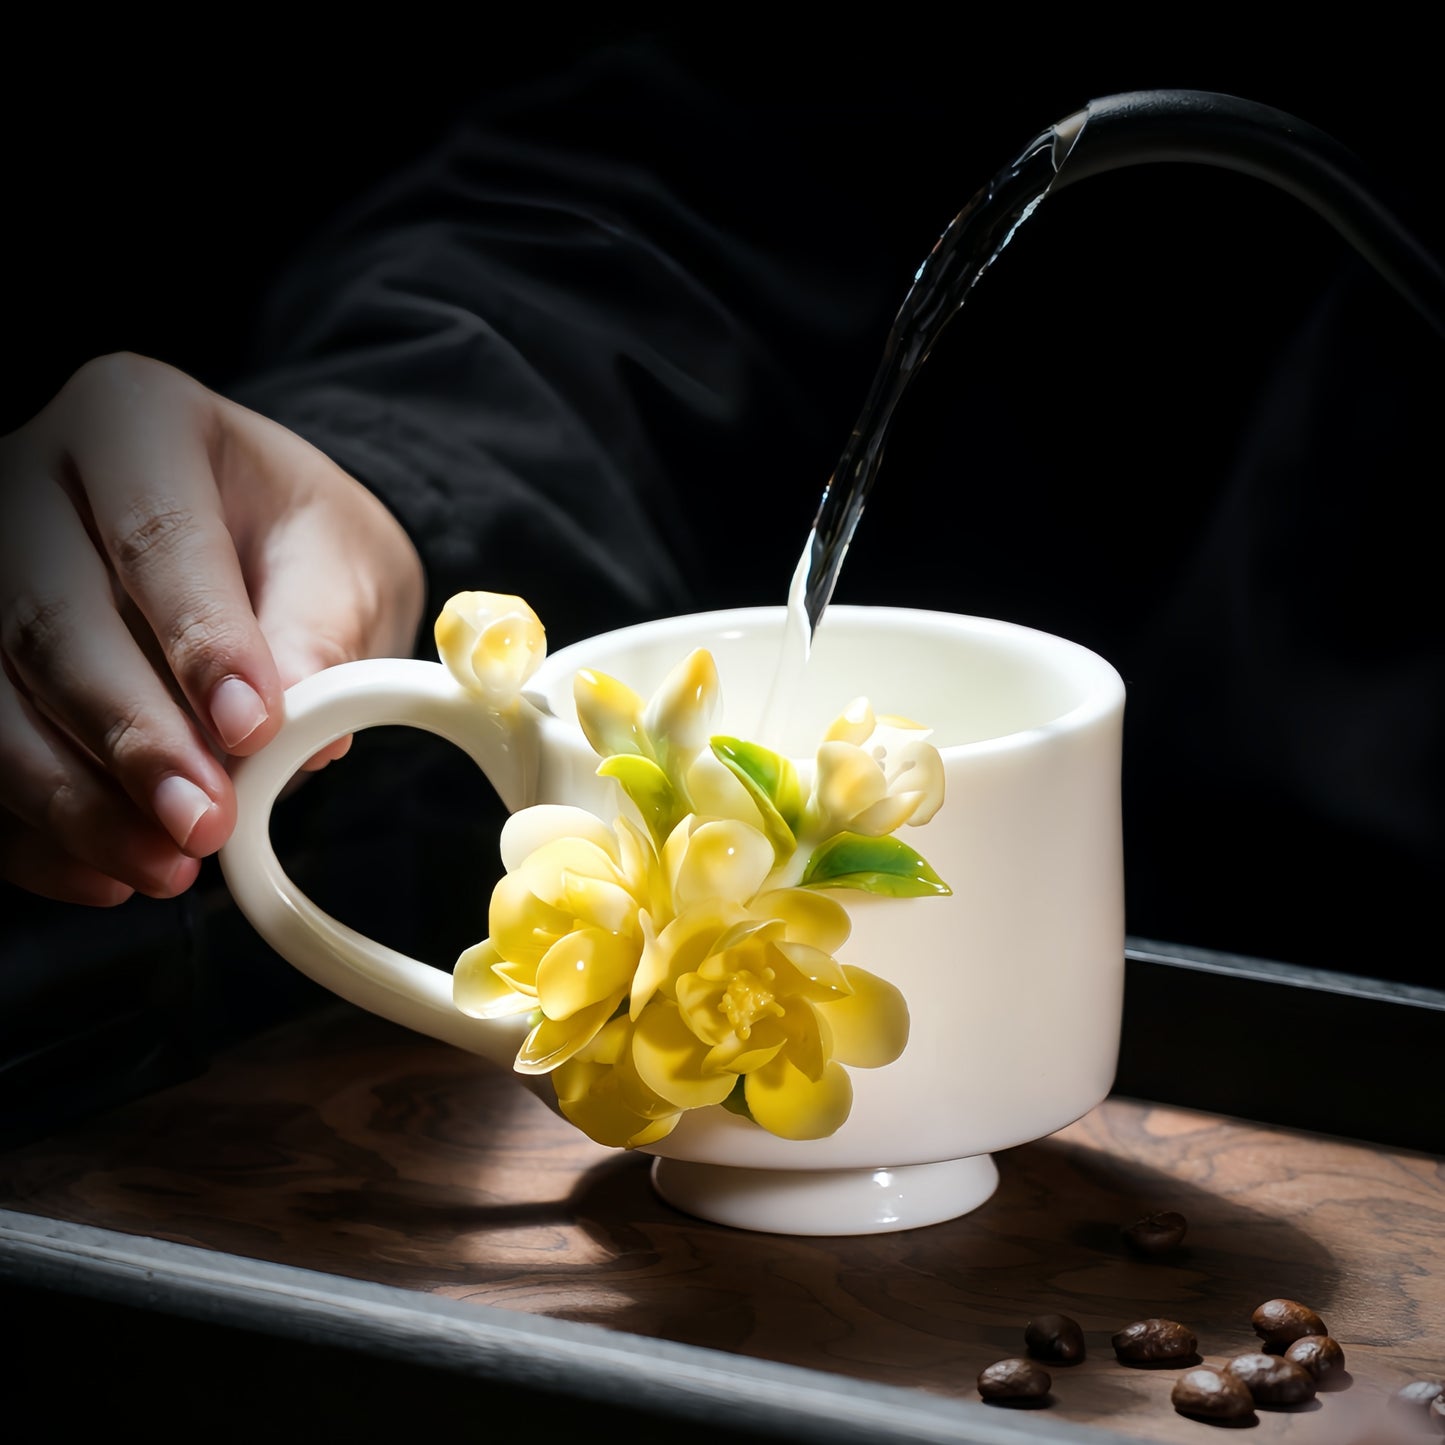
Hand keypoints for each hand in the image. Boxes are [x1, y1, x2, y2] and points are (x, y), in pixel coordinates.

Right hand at [0, 353, 424, 906]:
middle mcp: (31, 481)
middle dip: (131, 739)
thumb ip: (321, 639)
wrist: (259, 544)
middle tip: (204, 825)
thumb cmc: (300, 541)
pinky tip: (105, 870)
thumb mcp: (343, 566)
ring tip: (164, 865)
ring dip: (74, 799)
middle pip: (49, 618)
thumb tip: (303, 739)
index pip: (156, 535)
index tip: (251, 731)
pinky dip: (35, 828)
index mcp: (135, 422)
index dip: (198, 642)